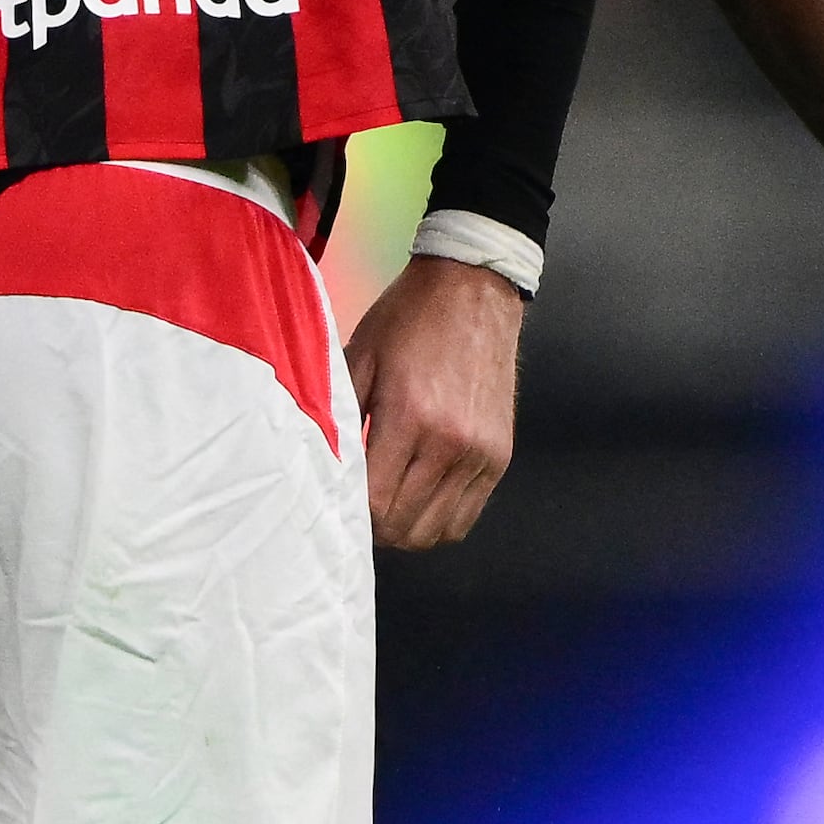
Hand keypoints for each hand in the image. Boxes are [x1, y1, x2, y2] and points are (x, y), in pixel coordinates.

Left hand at [347, 249, 525, 548]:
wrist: (473, 291)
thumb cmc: (406, 319)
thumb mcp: (357, 356)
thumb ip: (340, 416)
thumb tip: (322, 468)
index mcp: (411, 417)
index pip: (377, 503)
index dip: (350, 514)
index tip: (333, 501)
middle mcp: (453, 445)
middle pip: (406, 527)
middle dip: (373, 527)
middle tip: (353, 506)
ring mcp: (482, 455)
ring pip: (437, 532)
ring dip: (405, 529)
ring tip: (383, 505)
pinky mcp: (500, 458)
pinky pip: (466, 517)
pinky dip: (437, 520)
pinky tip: (415, 498)